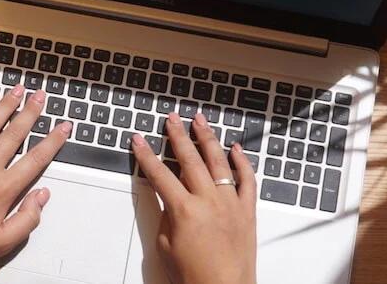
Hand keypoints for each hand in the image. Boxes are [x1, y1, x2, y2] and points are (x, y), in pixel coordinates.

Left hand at [0, 84, 71, 283]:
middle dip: (30, 112)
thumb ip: (27, 219)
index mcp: (2, 190)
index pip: (35, 159)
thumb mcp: (2, 243)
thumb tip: (42, 196)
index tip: (64, 126)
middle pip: (14, 134)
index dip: (53, 141)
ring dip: (4, 106)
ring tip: (16, 90)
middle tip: (41, 96)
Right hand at [131, 113, 257, 283]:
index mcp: (184, 210)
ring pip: (218, 161)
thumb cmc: (194, 276)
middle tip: (171, 119)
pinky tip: (236, 148)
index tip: (139, 140)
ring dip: (207, 138)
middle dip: (177, 135)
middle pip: (189, 159)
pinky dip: (242, 162)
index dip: (146, 155)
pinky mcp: (247, 211)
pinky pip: (247, 180)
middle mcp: (208, 201)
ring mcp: (230, 203)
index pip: (159, 173)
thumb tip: (170, 198)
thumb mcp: (166, 245)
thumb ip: (168, 215)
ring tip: (200, 120)